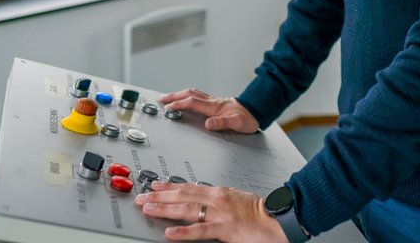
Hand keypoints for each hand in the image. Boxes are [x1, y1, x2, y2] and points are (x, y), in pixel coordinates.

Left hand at [136, 181, 286, 241]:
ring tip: (148, 209)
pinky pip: (200, 231)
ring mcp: (220, 213)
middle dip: (159, 196)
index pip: (188, 186)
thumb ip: (220, 198)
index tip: (153, 186)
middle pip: (182, 195)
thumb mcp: (237, 198)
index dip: (168, 186)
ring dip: (165, 209)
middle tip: (141, 198)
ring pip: (187, 209)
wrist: (278, 219)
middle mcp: (216, 199)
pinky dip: (183, 232)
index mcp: (219, 192)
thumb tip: (205, 199)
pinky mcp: (225, 229)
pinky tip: (169, 233)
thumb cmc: (260, 211)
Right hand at [159, 88, 259, 133]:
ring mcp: (213, 101)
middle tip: (161, 99)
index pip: (192, 103)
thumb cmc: (247, 119)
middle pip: (189, 94)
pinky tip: (187, 99)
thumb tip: (208, 124)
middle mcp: (212, 102)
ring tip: (169, 97)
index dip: (179, 104)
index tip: (167, 107)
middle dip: (174, 96)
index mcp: (214, 107)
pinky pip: (198, 96)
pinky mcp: (216, 103)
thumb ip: (222, 123)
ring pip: (193, 93)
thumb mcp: (236, 124)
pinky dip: (188, 96)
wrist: (256, 112)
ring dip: (180, 94)